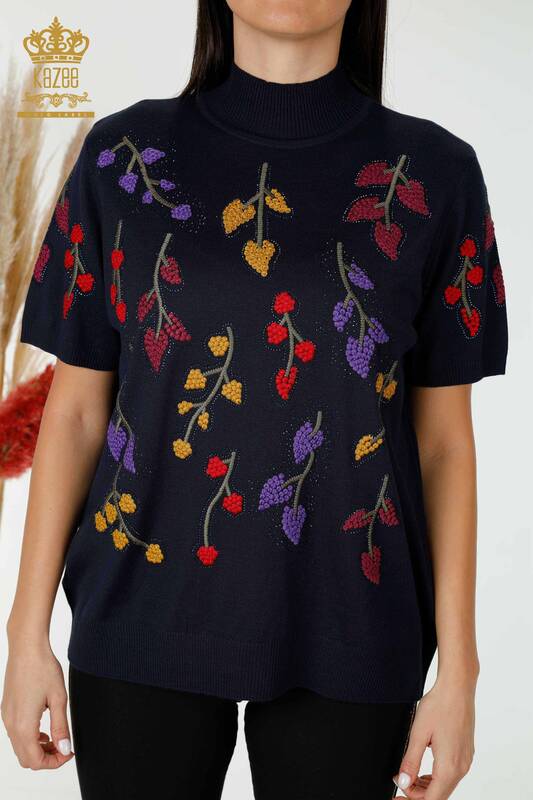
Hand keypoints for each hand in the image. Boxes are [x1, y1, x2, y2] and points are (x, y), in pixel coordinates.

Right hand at [1, 636, 73, 768]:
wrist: (27, 647)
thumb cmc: (43, 668)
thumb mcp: (58, 698)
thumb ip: (61, 727)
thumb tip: (65, 750)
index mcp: (24, 725)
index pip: (36, 761)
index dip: (55, 762)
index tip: (70, 752)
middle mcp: (11, 725)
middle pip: (26, 758)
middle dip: (46, 758)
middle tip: (64, 746)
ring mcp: (7, 717)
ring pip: (20, 747)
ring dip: (38, 748)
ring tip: (56, 736)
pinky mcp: (7, 710)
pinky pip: (16, 734)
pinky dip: (30, 738)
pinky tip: (44, 726)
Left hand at [393, 677, 475, 798]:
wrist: (457, 688)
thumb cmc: (439, 705)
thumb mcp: (418, 734)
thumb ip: (410, 761)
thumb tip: (403, 782)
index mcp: (449, 766)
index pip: (431, 799)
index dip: (411, 799)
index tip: (396, 794)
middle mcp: (461, 767)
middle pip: (439, 796)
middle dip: (418, 795)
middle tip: (399, 785)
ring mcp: (466, 760)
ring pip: (445, 786)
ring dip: (426, 788)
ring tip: (408, 777)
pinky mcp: (466, 753)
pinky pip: (451, 775)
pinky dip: (436, 778)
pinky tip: (423, 771)